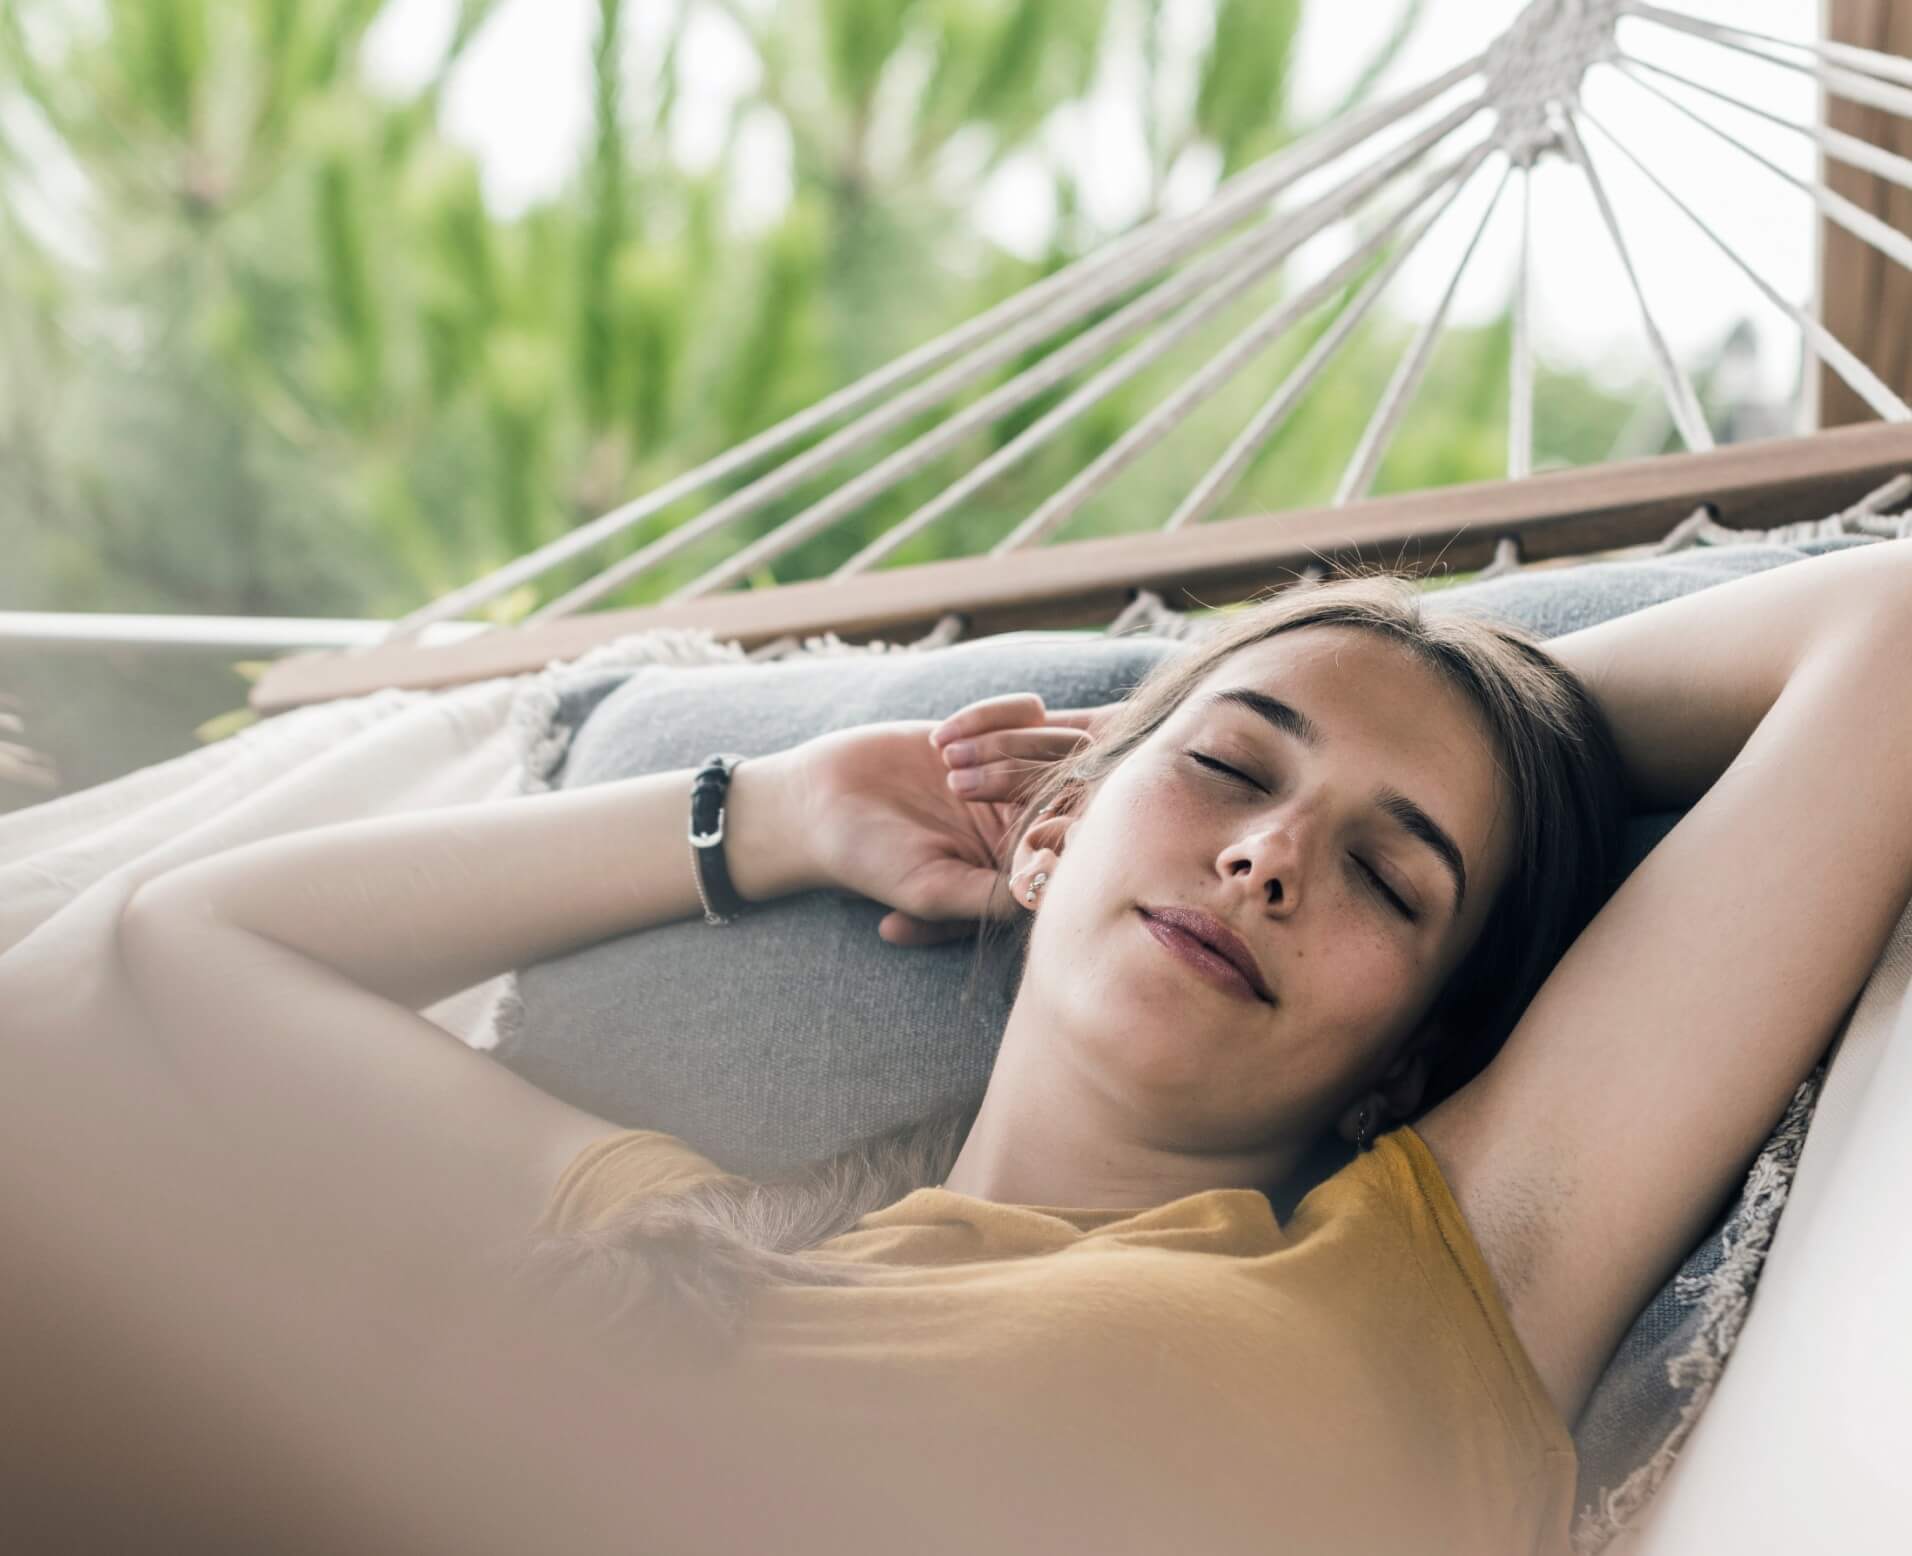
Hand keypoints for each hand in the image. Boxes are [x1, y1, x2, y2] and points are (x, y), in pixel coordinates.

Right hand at [789, 696, 1106, 947]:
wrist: (820, 804)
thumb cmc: (872, 861)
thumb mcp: (931, 889)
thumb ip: (993, 896)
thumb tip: (1051, 895)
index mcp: (1022, 863)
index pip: (1075, 840)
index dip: (1060, 825)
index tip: (1011, 820)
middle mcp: (1027, 816)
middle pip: (1072, 785)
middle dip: (1019, 778)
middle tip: (955, 786)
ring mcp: (1013, 770)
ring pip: (1052, 743)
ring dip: (1000, 748)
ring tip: (943, 769)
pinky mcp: (992, 729)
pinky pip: (1025, 710)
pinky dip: (988, 717)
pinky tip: (938, 742)